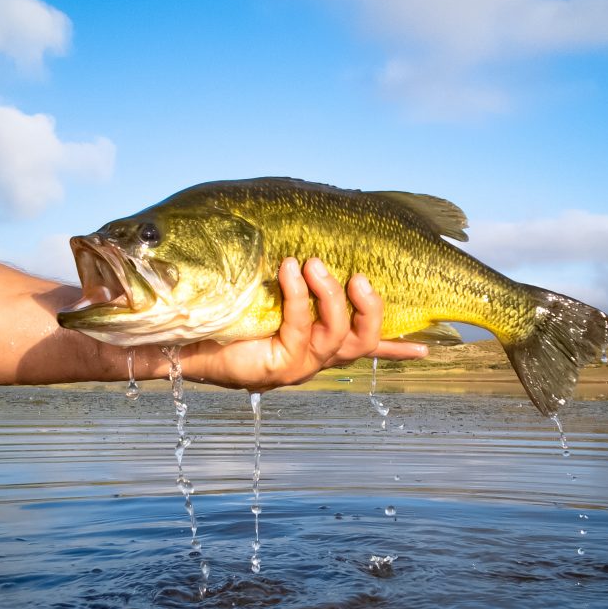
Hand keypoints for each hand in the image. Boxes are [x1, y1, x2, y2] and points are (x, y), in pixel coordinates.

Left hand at [174, 257, 425, 390]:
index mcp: (318, 342)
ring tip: (314, 262)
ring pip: (340, 336)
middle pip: (366, 341)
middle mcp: (314, 357)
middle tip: (361, 275)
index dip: (399, 348)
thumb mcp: (262, 287)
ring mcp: (300, 365)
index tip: (429, 349)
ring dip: (332, 295)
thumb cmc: (218, 311)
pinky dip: (298, 296)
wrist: (178, 340)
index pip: (368, 347)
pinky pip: (301, 329)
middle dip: (371, 307)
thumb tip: (297, 240)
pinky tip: (289, 270)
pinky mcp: (279, 367)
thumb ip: (286, 273)